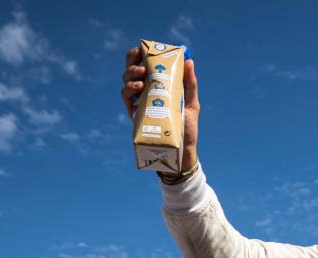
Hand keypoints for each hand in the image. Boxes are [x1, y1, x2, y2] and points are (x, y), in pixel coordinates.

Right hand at [122, 47, 199, 172]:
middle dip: (133, 62)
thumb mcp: (192, 102)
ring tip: (141, 79)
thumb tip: (189, 61)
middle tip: (142, 66)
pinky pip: (125, 96)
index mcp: (158, 83)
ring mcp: (139, 100)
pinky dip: (129, 89)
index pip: (144, 62)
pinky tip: (138, 88)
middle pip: (131, 68)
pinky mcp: (134, 112)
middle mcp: (146, 89)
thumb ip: (190, 83)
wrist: (182, 148)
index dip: (139, 53)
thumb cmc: (187, 125)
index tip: (142, 49)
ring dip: (131, 75)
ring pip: (127, 80)